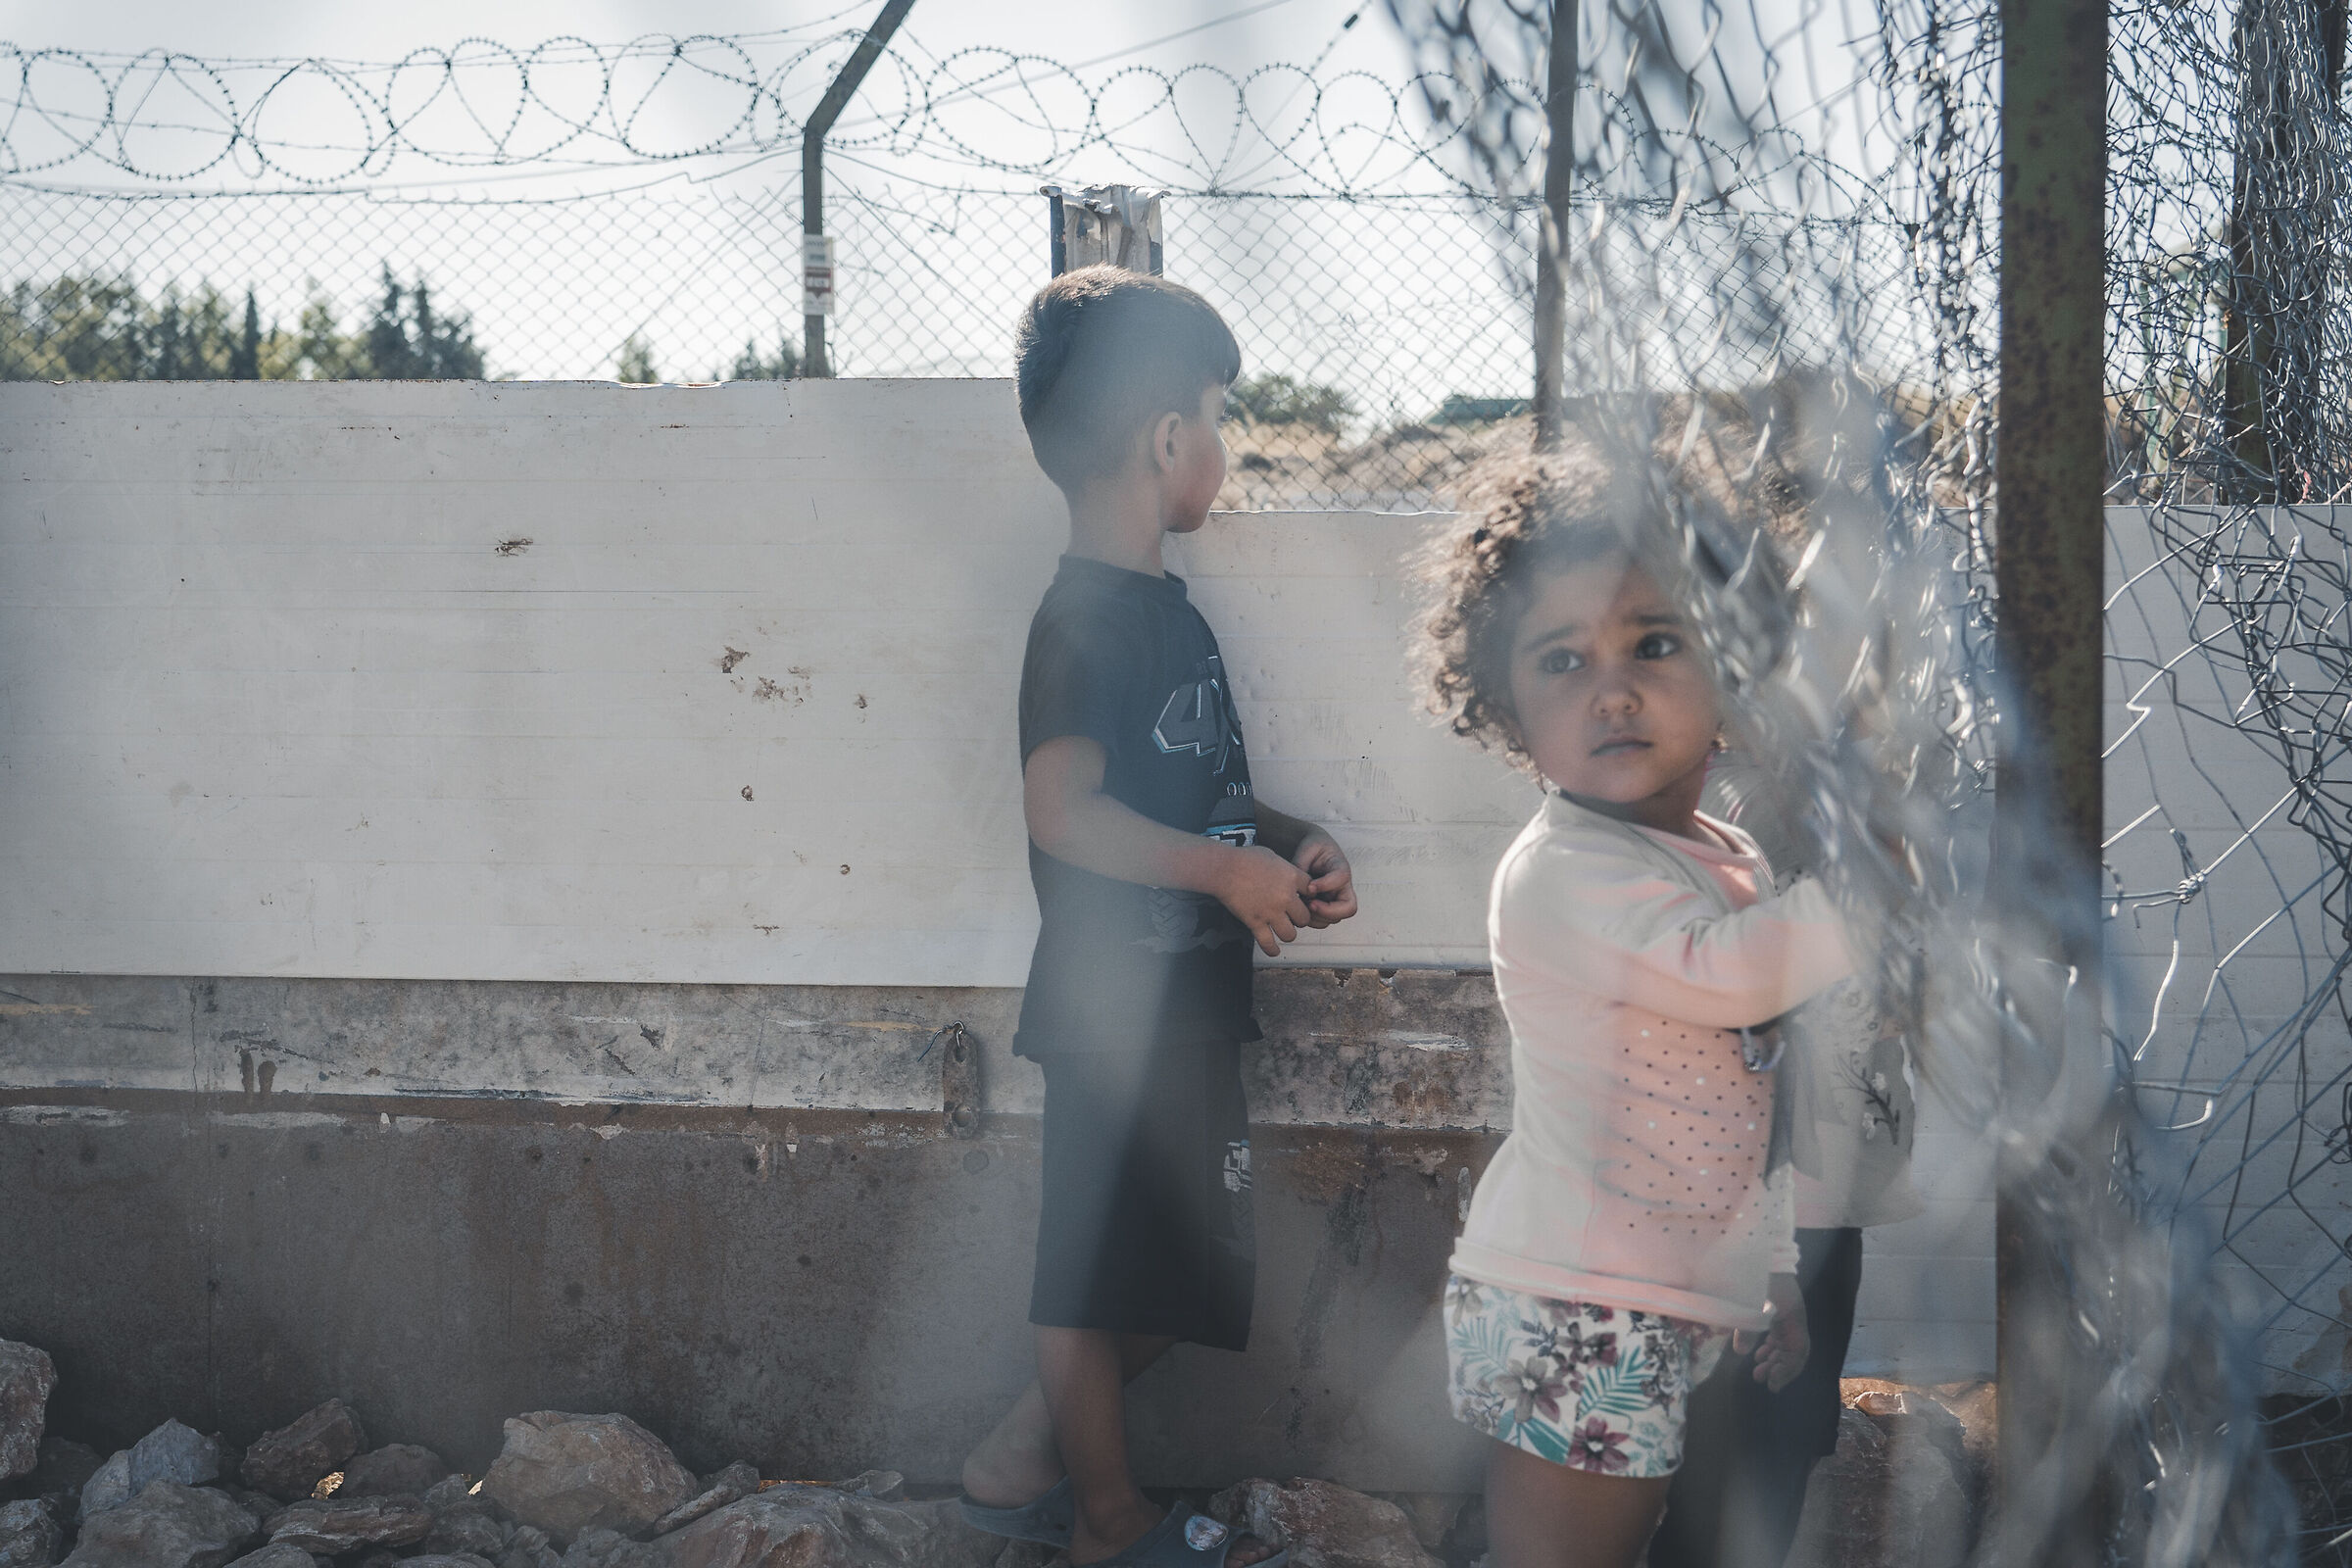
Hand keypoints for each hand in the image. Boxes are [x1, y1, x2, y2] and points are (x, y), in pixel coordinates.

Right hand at [1217, 844, 1312, 956]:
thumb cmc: (1245, 858)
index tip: (1303, 897)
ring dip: (1287, 933)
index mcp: (1292, 877)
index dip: (1309, 895)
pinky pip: (1268, 943)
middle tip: (1292, 916)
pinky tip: (1274, 950)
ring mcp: (1271, 912)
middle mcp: (1285, 897)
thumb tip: (1287, 874)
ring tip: (1283, 930)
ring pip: (1290, 934)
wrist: (1224, 868)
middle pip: (1305, 917)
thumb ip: (1284, 868)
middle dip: (1299, 918)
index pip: (1312, 891)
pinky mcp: (1256, 922)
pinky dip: (1272, 949)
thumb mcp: (1272, 856)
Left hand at [1293, 831, 1357, 927]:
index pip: (1342, 877)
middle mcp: (1343, 887)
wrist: (1312, 852)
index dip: (1327, 884)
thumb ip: (1302, 865)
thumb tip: (1302, 888)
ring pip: (1335, 919)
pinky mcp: (1327, 907)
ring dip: (1318, 917)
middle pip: (1349, 908)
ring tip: (1302, 905)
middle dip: (1327, 911)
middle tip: (1309, 904)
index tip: (1310, 886)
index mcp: (1340, 867)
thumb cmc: (1312, 848)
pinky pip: (1323, 921)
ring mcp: (1336, 899)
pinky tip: (1300, 909)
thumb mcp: (1307, 849)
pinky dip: (1312, 920)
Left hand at [1733, 1272, 1809, 1391]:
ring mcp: (1785, 1312)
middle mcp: (1794, 1317)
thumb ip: (1748, 1327)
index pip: (1799, 1352)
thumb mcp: (1752, 1301)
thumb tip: (1741, 1352)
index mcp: (1794, 1317)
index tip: (1771, 1385)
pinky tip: (1757, 1353)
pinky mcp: (1775, 1307)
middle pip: (1793, 1350)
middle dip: (1778, 1368)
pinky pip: (1777, 1333)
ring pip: (1785, 1343)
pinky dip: (1769, 1345)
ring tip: (1757, 1370)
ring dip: (1773, 1358)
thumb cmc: (1758, 1274)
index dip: (1787, 1371)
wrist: (1758, 1248)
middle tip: (1759, 1378)